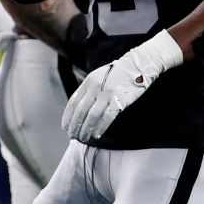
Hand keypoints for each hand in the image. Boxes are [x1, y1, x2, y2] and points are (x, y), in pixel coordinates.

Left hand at [61, 30, 182, 141]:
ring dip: (86, 129)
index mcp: (88, 81)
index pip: (73, 101)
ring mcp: (107, 94)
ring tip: (84, 138)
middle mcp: (95, 87)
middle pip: (81, 111)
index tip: (65, 127)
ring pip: (91, 116)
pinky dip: (100, 128)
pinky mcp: (119, 100)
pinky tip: (96, 135)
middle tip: (73, 136)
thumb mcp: (99, 77)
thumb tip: (81, 108)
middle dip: (75, 126)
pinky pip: (106, 117)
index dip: (68, 116)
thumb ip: (90, 90)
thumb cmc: (118, 73)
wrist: (138, 65)